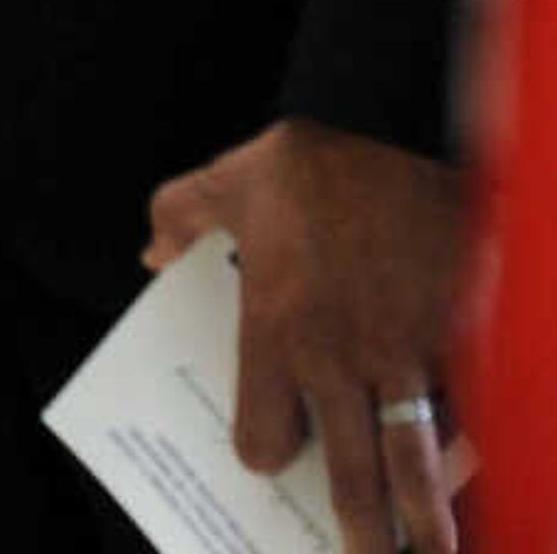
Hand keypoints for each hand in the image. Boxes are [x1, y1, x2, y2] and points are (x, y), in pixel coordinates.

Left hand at [146, 120, 472, 553]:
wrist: (398, 123)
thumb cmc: (308, 162)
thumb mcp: (224, 180)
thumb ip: (178, 218)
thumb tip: (150, 253)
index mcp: (275, 330)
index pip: (261, 429)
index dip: (261, 448)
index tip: (263, 457)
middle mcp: (338, 359)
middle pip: (346, 471)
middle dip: (358, 529)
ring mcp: (408, 356)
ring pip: (414, 460)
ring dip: (425, 517)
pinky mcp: (465, 339)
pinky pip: (473, 414)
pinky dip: (478, 450)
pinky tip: (484, 473)